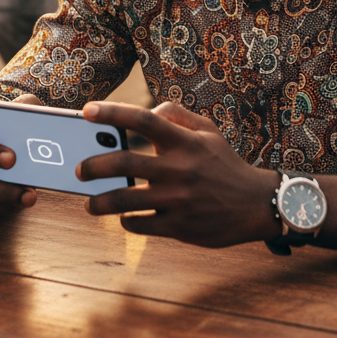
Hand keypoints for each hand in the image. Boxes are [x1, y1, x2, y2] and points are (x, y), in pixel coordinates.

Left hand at [77, 101, 280, 247]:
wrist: (256, 204)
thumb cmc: (225, 163)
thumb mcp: (208, 131)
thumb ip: (176, 115)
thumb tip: (146, 112)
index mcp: (184, 141)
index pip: (142, 120)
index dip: (112, 113)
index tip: (86, 111)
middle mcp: (179, 168)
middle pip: (125, 161)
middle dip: (94, 165)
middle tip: (80, 168)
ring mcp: (177, 199)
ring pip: (124, 199)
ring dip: (99, 201)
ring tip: (89, 201)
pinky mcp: (178, 226)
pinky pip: (139, 224)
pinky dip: (125, 220)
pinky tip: (122, 216)